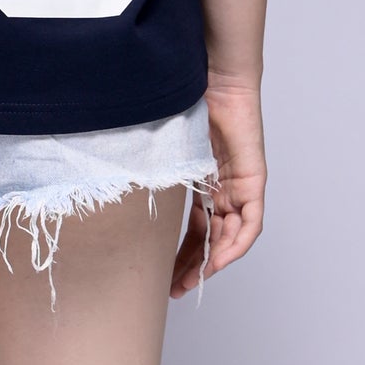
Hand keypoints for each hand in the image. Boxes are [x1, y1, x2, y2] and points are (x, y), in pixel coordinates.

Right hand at [171, 77, 266, 297]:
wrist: (210, 76)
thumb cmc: (181, 103)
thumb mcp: (161, 151)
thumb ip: (152, 175)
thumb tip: (112, 196)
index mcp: (202, 184)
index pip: (195, 229)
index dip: (181, 255)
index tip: (164, 277)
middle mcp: (222, 188)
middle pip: (212, 239)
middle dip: (194, 267)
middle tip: (175, 288)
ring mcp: (239, 184)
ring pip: (231, 236)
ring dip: (214, 262)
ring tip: (193, 280)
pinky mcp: (252, 178)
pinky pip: (251, 221)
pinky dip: (238, 243)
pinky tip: (220, 259)